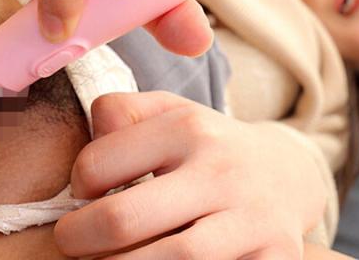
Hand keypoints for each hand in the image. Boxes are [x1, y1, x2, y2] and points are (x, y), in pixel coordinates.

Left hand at [54, 91, 327, 258]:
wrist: (289, 174)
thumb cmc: (210, 147)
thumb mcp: (172, 113)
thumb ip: (123, 112)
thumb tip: (91, 142)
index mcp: (188, 130)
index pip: (99, 164)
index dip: (76, 186)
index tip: (80, 198)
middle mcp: (221, 172)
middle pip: (123, 220)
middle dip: (78, 239)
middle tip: (70, 244)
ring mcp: (251, 220)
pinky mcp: (275, 256)